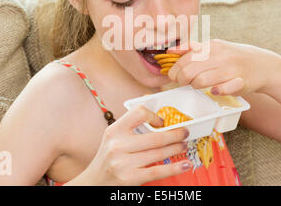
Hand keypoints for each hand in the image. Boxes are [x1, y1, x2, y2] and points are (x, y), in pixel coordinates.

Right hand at [74, 105, 191, 184]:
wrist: (94, 182)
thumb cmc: (109, 157)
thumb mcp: (114, 137)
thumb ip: (130, 123)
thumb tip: (149, 99)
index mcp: (114, 130)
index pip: (139, 113)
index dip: (154, 116)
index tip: (163, 121)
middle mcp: (118, 145)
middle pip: (155, 137)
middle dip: (175, 134)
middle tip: (185, 132)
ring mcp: (123, 163)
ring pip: (158, 153)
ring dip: (176, 149)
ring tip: (184, 145)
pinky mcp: (130, 178)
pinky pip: (158, 171)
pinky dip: (175, 168)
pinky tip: (185, 164)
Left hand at [167, 39, 280, 95]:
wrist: (264, 65)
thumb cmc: (234, 58)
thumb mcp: (215, 48)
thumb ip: (193, 48)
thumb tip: (170, 51)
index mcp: (211, 46)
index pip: (184, 59)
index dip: (175, 70)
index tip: (175, 76)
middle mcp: (220, 55)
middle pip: (188, 71)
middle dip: (181, 80)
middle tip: (184, 83)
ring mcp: (230, 69)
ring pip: (200, 81)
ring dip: (195, 86)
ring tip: (198, 86)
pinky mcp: (239, 82)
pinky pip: (220, 90)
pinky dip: (214, 92)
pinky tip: (214, 90)